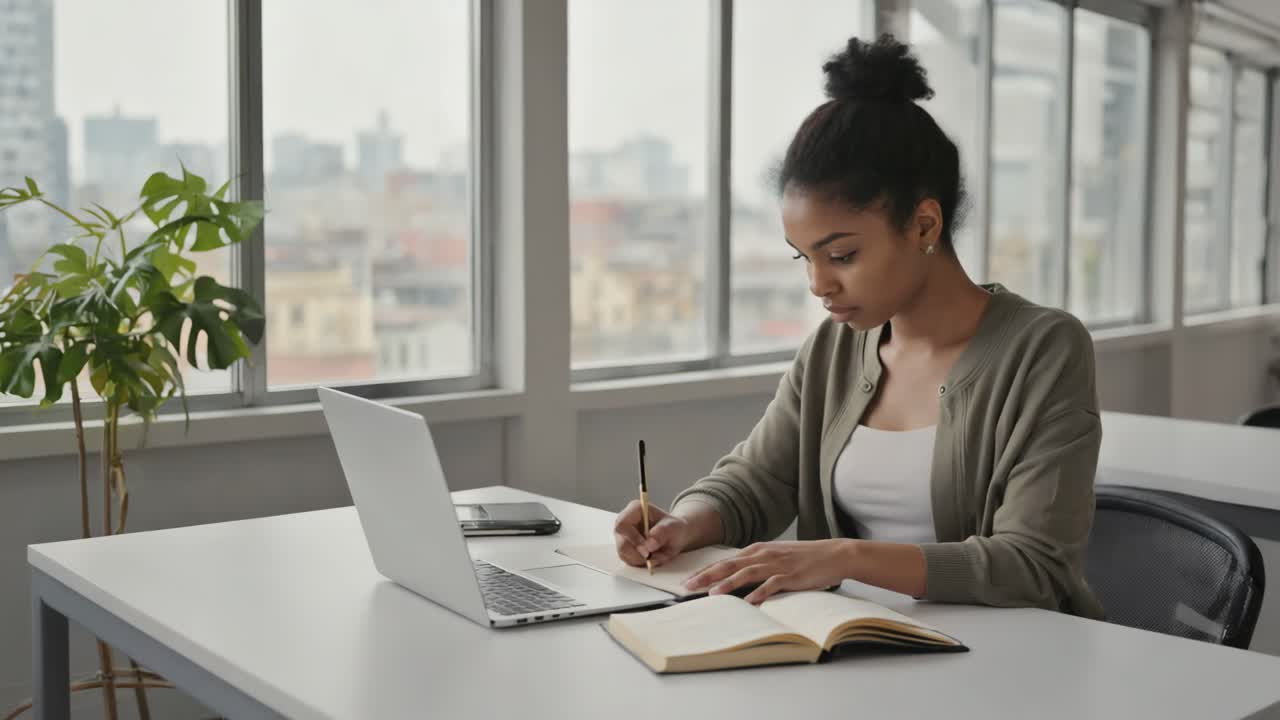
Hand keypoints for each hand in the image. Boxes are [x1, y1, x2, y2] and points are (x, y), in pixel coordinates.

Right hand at [613, 500, 691, 567]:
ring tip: (657, 554)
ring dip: (641, 559)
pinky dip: (641, 562)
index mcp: (635, 509)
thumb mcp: (673, 527)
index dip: (632, 538)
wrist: (675, 535)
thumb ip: (662, 533)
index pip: (622, 524)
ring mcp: (623, 536)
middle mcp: (625, 522)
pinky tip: (652, 556)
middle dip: (638, 553)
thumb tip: (649, 545)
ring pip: (624, 553)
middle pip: (621, 542)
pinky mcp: (624, 548)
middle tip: (652, 557)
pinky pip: (628, 560)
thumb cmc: (673, 527)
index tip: (647, 550)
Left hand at [684, 540, 853, 603]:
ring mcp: (777, 564)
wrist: (833, 553)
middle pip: (729, 565)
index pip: (725, 561)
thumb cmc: (803, 557)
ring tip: (712, 594)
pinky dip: (759, 592)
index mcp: (757, 550)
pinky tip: (748, 601)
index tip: (687, 579)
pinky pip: (772, 584)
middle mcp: (763, 555)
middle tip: (688, 586)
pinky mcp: (791, 575)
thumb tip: (734, 576)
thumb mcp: (774, 557)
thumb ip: (755, 564)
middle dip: (707, 576)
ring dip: (728, 583)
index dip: (705, 570)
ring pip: (746, 573)